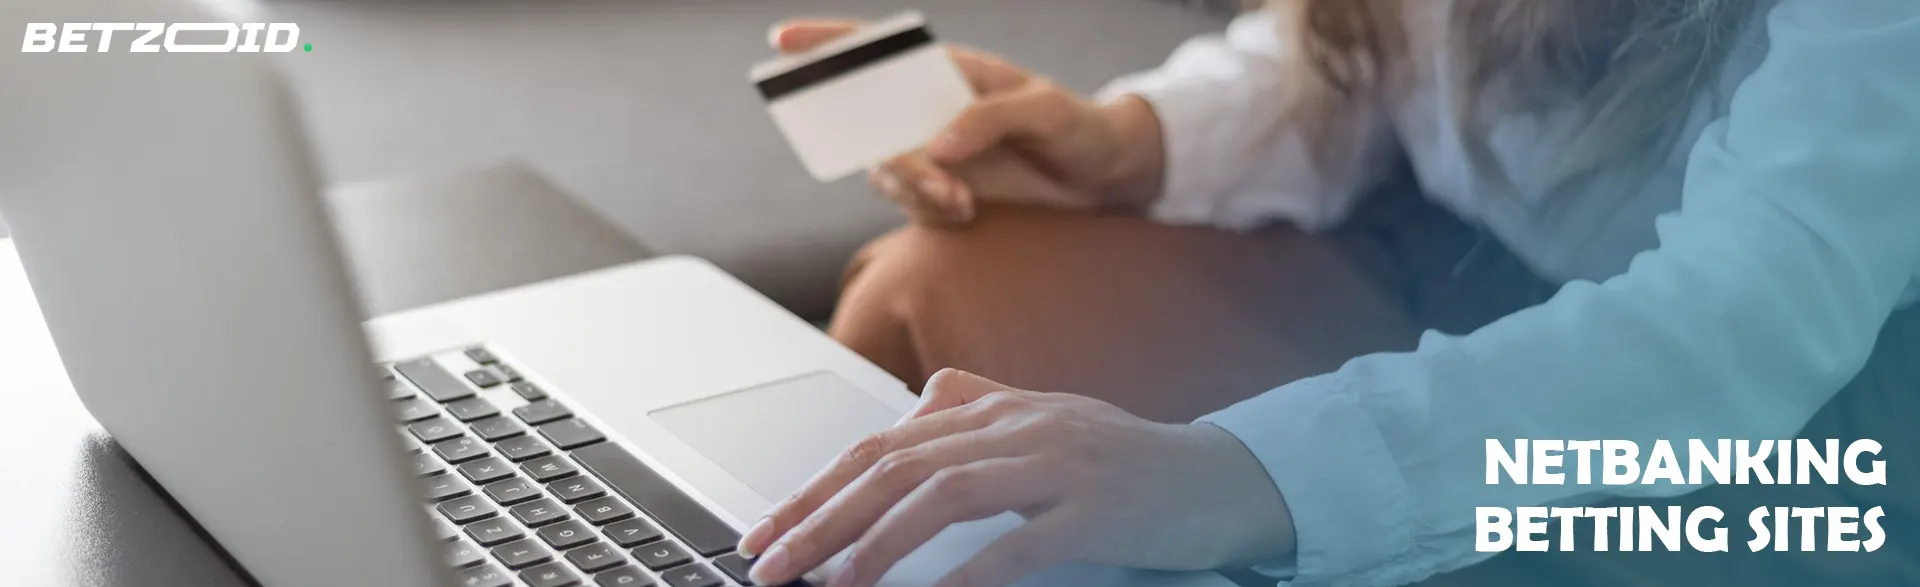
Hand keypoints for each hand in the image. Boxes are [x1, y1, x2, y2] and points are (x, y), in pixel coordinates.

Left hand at [736, 369, 1295, 586]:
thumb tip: (913, 409)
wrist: (1228, 478)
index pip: (882, 443)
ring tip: (834, 585)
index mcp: (998, 409)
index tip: (766, 532)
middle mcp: (1019, 427)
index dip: (816, 488)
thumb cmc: (1131, 460)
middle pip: (896, 466)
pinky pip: (1018, 543)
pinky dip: (965, 575)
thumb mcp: (1049, 421)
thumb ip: (981, 407)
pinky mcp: (1096, 510)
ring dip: (876, 543)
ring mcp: (1059, 464)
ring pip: (944, 494)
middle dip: (822, 518)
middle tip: (771, 566)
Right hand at [771, 20, 1165, 225]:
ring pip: (885, 173)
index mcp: (947, 70)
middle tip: (934, 179)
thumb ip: (992, 118)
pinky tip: (970, 212)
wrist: (1102, 180)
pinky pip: (911, 206)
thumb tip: (937, 144)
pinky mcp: (940, 192)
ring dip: (915, 191)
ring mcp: (930, 153)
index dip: (827, 43)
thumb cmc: (1078, 128)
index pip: (877, 51)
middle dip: (888, 154)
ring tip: (962, 202)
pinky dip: (932, 213)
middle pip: (868, 121)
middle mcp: (928, 109)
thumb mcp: (1047, 111)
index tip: (784, 39)